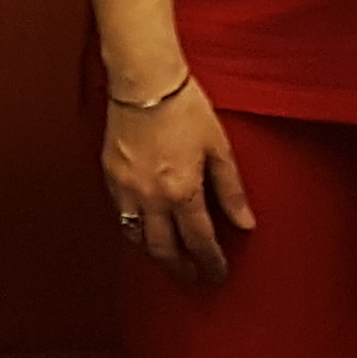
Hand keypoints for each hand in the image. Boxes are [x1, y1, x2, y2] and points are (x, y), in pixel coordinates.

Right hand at [99, 75, 251, 285]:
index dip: (211, 262)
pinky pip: (121, 216)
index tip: (218, 272)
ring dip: (155, 253)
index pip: (199, 241)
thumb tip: (246, 222)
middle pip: (165, 250)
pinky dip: (135, 229)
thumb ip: (232, 191)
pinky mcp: (111, 176)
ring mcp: (127, 189)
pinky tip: (145, 227)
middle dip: (181, 268)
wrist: (145, 82)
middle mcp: (151, 197)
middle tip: (193, 275)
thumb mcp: (219, 149)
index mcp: (182, 192)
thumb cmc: (183, 107)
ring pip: (137, 238)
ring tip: (169, 257)